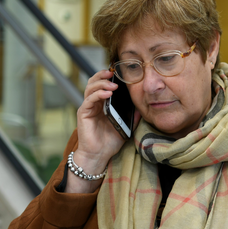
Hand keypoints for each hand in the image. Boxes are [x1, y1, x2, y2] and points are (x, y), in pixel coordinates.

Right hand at [66, 70, 140, 192]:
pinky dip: (98, 94)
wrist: (99, 156)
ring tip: (113, 84)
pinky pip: (89, 100)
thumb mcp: (125, 126)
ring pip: (90, 88)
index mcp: (102, 104)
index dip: (109, 77)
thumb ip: (132, 116)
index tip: (119, 72)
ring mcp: (87, 107)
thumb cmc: (110, 142)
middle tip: (113, 72)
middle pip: (94, 82)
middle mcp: (93, 103)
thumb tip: (143, 106)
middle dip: (103, 75)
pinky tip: (107, 93)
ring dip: (101, 83)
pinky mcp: (83, 113)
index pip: (103, 85)